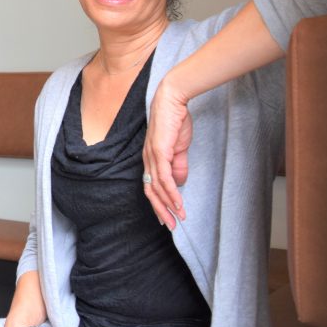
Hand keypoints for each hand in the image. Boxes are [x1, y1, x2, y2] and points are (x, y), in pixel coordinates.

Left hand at [143, 78, 191, 228]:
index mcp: (150, 158)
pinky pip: (164, 178)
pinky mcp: (159, 152)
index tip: (165, 217)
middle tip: (169, 226)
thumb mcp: (179, 147)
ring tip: (177, 220)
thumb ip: (178, 165)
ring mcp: (152, 156)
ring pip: (156, 187)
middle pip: (150, 191)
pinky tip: (177, 204)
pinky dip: (171, 193)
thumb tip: (178, 183)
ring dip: (167, 206)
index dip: (157, 202)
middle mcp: (147, 159)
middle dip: (160, 210)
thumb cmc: (175, 120)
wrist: (172, 100)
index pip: (150, 185)